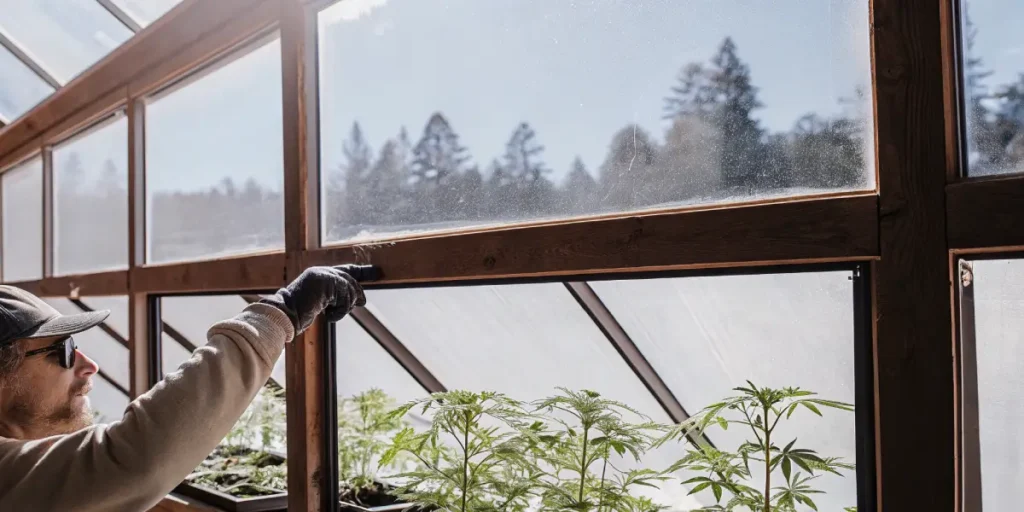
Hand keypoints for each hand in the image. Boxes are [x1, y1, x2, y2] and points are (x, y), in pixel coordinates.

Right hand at [260, 265, 380, 333]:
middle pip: (348, 279)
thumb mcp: (322, 304)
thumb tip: (361, 299)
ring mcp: (321, 275)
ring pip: (347, 289)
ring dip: (344, 306)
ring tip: (332, 314)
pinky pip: (343, 296)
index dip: (360, 271)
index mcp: (318, 274)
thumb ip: (337, 298)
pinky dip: (340, 310)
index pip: (344, 270)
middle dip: (356, 292)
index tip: (375, 271)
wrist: (284, 316)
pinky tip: (328, 316)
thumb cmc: (299, 314)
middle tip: (362, 302)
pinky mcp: (324, 281)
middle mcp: (320, 271)